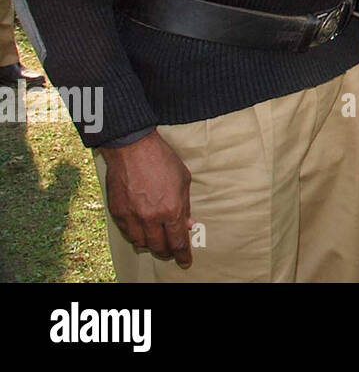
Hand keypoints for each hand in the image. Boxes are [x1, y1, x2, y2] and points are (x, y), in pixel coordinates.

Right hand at [100, 131, 193, 266]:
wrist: (132, 148)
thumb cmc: (162, 160)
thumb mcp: (183, 179)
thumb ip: (185, 205)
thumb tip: (188, 224)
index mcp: (170, 210)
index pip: (177, 242)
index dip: (182, 255)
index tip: (186, 262)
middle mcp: (150, 217)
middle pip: (158, 247)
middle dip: (167, 253)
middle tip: (172, 252)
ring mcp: (132, 216)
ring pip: (141, 243)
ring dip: (150, 245)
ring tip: (157, 242)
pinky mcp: (117, 211)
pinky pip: (127, 232)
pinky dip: (136, 235)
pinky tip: (141, 231)